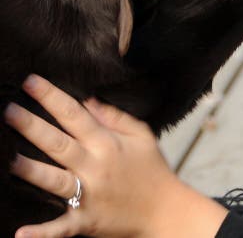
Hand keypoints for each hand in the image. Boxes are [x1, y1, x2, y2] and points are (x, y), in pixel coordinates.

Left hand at [3, 74, 227, 237]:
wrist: (166, 209)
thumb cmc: (152, 169)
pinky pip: (61, 227)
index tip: (31, 81)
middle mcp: (95, 167)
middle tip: (8, 110)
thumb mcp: (141, 135)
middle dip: (32, 126)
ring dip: (32, 171)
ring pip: (55, 181)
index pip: (74, 115)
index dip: (52, 97)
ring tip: (8, 159)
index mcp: (107, 144)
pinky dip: (42, 233)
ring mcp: (90, 195)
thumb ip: (115, 117)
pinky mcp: (86, 222)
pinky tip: (21, 233)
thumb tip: (87, 100)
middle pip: (58, 144)